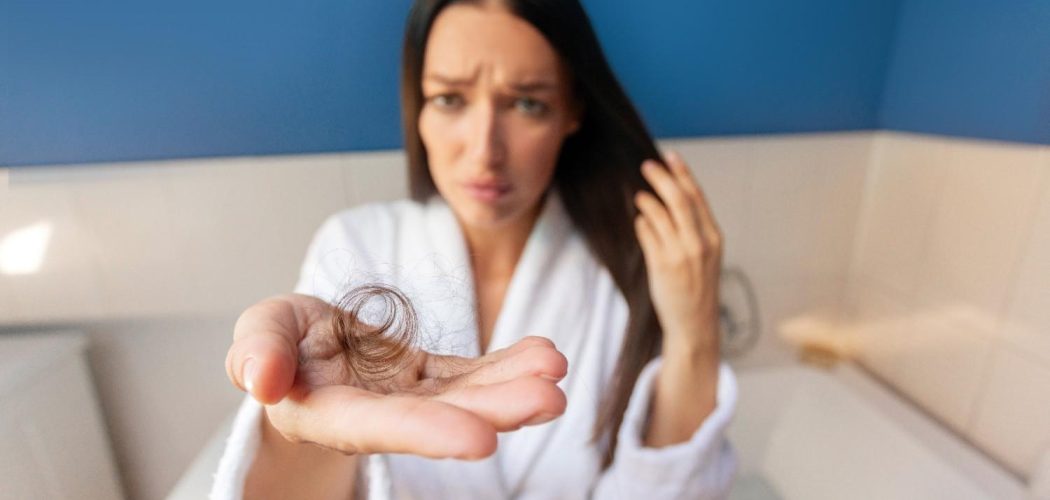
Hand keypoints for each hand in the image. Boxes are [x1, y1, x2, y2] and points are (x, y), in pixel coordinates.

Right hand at [225, 293, 567, 458]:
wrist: (303, 346)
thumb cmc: (280, 342)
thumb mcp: (259, 333)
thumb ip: (257, 351)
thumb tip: (262, 380)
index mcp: (332, 413)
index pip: (381, 427)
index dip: (428, 432)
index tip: (481, 440)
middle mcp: (382, 414)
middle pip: (441, 416)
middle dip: (496, 408)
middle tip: (550, 399)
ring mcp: (412, 397)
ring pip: (467, 396)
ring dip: (514, 387)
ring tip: (556, 371)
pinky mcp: (432, 377)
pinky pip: (474, 373)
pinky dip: (509, 364)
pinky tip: (544, 356)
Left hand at [633, 151, 723, 354]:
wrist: (694, 322)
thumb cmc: (697, 285)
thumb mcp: (705, 254)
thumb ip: (692, 229)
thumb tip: (668, 199)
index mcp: (713, 237)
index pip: (697, 197)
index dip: (682, 173)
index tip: (670, 155)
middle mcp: (699, 243)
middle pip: (679, 200)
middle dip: (662, 178)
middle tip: (646, 165)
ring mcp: (681, 255)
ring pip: (660, 215)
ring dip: (647, 201)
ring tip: (640, 196)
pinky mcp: (662, 266)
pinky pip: (647, 235)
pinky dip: (642, 223)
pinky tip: (640, 220)